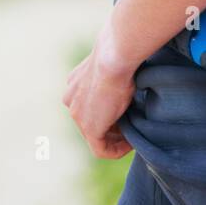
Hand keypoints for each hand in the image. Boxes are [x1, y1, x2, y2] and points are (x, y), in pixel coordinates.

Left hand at [62, 15, 135, 158]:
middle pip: (92, 120)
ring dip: (115, 139)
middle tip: (132, 126)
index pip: (90, 104)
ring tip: (134, 135)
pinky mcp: (89, 128)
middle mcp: (71, 100)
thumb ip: (113, 74)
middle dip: (112, 126)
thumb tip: (129, 77)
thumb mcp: (114, 63)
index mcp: (75, 84)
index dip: (108, 112)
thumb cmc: (120, 54)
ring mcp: (77, 115)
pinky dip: (117, 150)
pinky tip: (131, 144)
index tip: (127, 112)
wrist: (115, 57)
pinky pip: (101, 149)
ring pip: (96, 136)